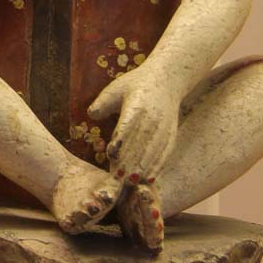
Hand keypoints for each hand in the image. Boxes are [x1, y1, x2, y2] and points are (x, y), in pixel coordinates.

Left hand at [88, 65, 179, 185]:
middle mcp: (152, 120)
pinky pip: (164, 155)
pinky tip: (148, 179)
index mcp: (137, 106)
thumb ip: (103, 102)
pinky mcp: (171, 136)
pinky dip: (156, 168)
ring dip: (142, 169)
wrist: (168, 80)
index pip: (128, 127)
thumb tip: (92, 114)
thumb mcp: (116, 88)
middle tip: (116, 179)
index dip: (120, 142)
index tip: (111, 155)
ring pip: (152, 153)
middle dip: (129, 162)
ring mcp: (164, 129)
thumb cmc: (135, 84)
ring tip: (129, 183)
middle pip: (140, 144)